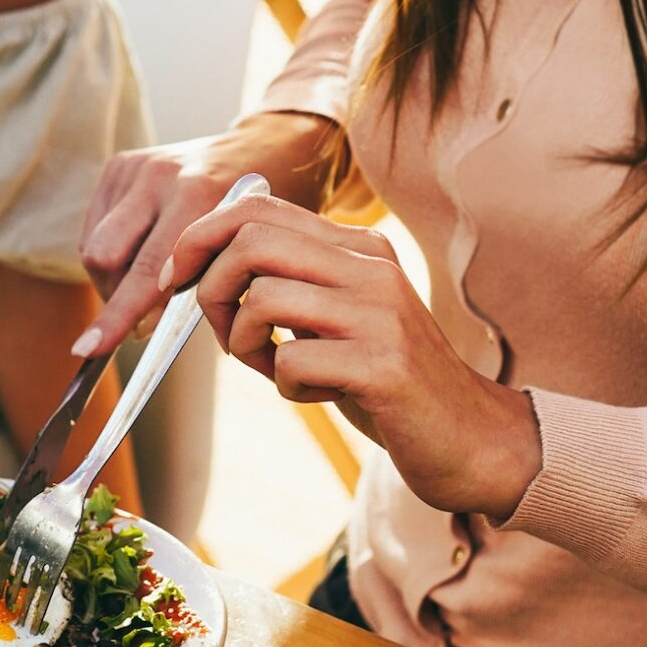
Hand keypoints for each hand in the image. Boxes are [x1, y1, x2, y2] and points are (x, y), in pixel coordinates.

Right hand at [74, 111, 339, 353]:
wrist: (268, 147)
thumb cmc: (263, 212)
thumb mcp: (247, 250)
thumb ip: (201, 285)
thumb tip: (143, 326)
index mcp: (199, 195)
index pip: (145, 271)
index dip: (117, 316)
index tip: (88, 349)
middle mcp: (161, 175)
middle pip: (104, 257)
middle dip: (114, 297)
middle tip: (141, 316)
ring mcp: (137, 166)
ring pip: (94, 247)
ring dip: (112, 279)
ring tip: (145, 285)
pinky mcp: (121, 165)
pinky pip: (94, 228)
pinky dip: (112, 253)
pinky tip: (142, 253)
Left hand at [159, 192, 542, 517]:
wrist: (469, 438)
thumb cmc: (385, 382)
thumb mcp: (335, 319)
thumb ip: (287, 286)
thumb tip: (203, 270)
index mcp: (358, 248)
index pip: (258, 209)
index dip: (200, 238)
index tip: (177, 277)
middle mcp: (371, 269)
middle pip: (252, 242)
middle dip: (211, 289)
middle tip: (225, 334)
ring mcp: (380, 314)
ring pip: (263, 298)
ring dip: (245, 343)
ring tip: (274, 367)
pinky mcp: (383, 365)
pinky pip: (290, 361)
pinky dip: (284, 385)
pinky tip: (317, 394)